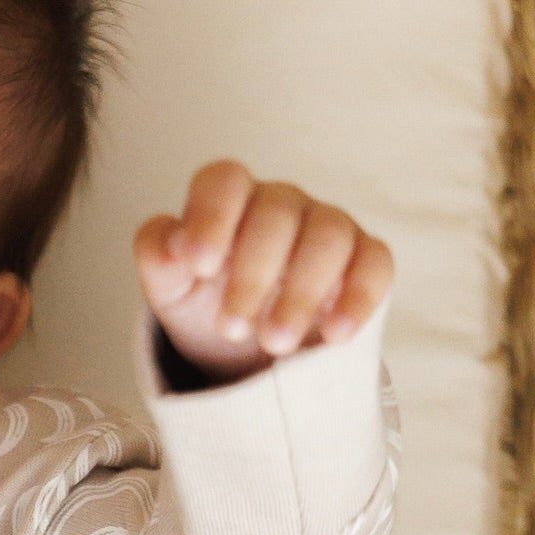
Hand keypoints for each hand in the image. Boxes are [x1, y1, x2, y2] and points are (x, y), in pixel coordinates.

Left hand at [134, 161, 393, 383]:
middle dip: (252, 275)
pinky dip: (358, 298)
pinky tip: (336, 334)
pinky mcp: (366, 261)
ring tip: (275, 343)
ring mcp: (328, 228)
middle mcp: (282, 205)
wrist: (246, 353)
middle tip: (230, 329)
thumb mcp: (171, 288)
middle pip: (276, 215)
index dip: (211, 216)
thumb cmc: (205, 304)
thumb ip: (159, 257)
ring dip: (302, 292)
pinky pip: (375, 264)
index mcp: (230, 200)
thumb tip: (173, 244)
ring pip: (328, 237)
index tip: (199, 266)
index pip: (224, 181)